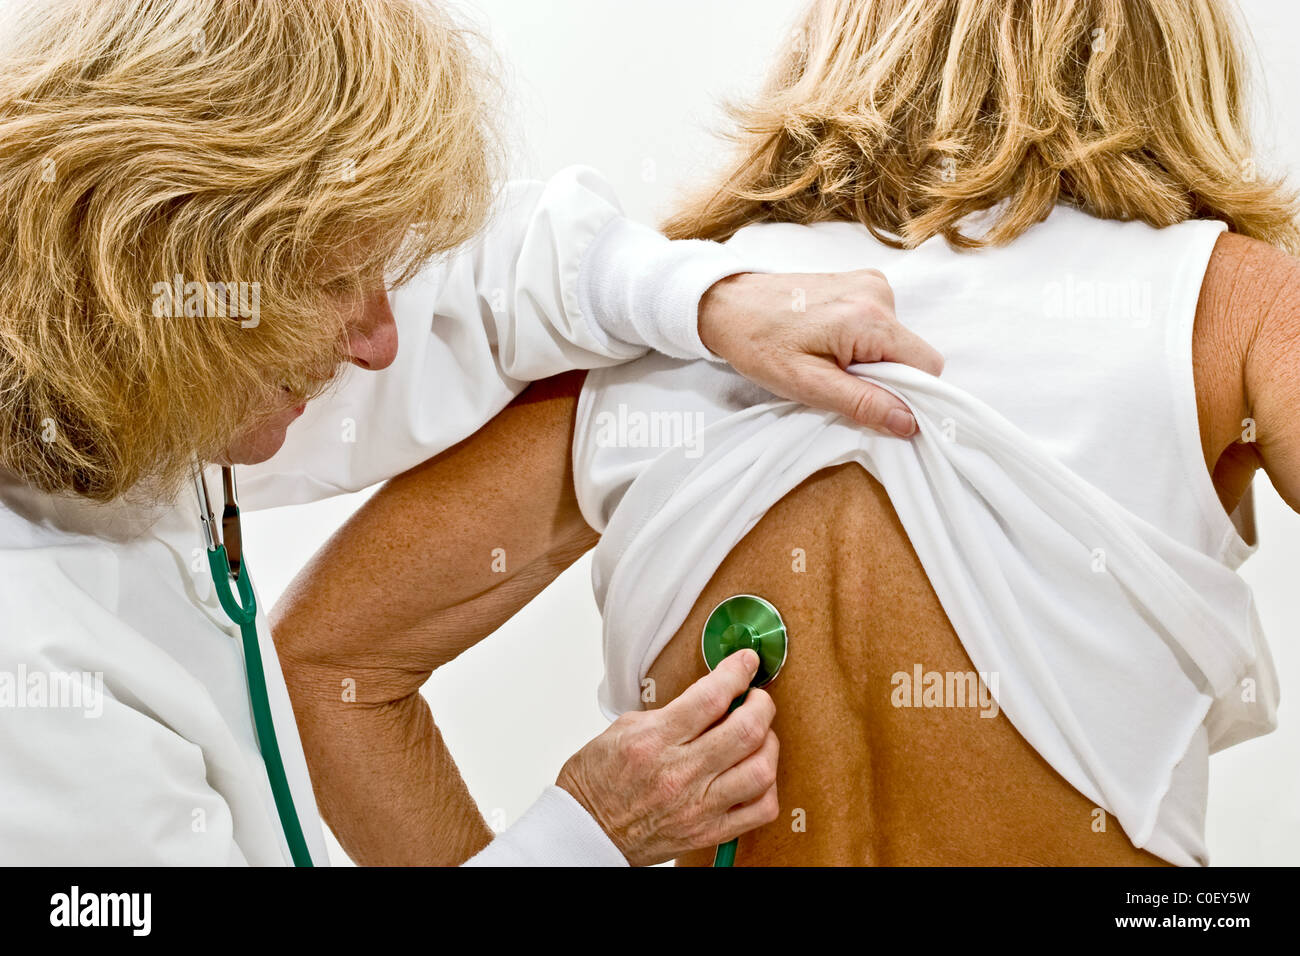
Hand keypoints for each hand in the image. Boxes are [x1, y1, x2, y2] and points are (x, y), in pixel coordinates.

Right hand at [555, 649, 778, 865]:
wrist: (586, 831)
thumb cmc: (598, 781)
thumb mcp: (624, 728)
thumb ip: (671, 711)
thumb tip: (712, 695)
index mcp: (655, 741)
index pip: (711, 697)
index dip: (737, 672)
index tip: (746, 662)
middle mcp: (680, 774)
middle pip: (745, 730)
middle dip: (761, 704)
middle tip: (755, 697)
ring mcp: (698, 807)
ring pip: (760, 770)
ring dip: (768, 744)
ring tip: (758, 735)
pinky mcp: (708, 832)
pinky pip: (760, 809)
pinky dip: (768, 786)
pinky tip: (756, 773)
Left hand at [698, 269, 943, 436]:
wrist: (729, 303)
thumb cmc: (760, 344)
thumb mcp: (808, 385)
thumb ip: (862, 403)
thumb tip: (908, 422)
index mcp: (870, 318)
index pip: (927, 366)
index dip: (910, 394)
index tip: (876, 404)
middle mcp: (879, 292)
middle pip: (913, 352)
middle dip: (886, 377)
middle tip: (839, 380)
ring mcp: (871, 282)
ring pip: (897, 340)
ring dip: (871, 359)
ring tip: (827, 358)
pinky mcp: (861, 280)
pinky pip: (882, 322)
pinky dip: (864, 340)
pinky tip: (828, 340)